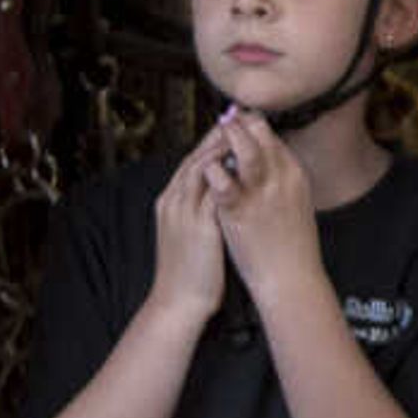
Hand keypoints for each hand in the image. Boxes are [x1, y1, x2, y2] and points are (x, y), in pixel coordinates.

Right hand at [149, 126, 232, 324]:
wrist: (178, 302)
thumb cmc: (191, 271)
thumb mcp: (193, 232)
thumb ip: (204, 209)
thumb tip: (224, 192)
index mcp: (171, 201)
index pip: (192, 160)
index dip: (211, 140)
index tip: (231, 124)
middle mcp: (174, 201)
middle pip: (195, 156)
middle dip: (218, 134)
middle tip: (239, 116)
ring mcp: (184, 212)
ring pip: (202, 168)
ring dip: (223, 147)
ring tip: (244, 130)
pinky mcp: (200, 226)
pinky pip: (214, 191)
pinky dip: (228, 174)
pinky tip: (246, 164)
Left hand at [204, 107, 325, 301]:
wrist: (292, 281)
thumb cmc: (292, 249)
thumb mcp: (295, 205)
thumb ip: (281, 181)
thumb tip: (269, 164)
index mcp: (295, 176)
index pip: (272, 136)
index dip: (253, 124)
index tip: (240, 117)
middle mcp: (282, 179)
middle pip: (261, 135)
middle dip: (240, 123)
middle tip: (226, 115)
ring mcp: (262, 194)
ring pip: (247, 151)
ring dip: (230, 136)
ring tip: (218, 128)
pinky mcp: (240, 212)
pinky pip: (224, 182)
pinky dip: (213, 169)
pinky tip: (206, 165)